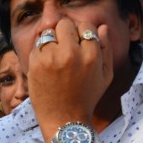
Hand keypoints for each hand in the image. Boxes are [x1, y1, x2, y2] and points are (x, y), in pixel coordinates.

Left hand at [28, 18, 111, 137]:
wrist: (64, 118)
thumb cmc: (87, 97)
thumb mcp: (106, 75)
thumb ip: (106, 49)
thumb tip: (102, 27)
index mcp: (92, 55)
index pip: (85, 26)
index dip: (82, 33)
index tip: (79, 45)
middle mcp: (71, 53)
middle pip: (64, 24)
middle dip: (64, 33)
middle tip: (65, 49)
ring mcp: (51, 57)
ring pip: (48, 32)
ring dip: (51, 41)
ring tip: (55, 57)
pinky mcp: (36, 63)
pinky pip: (37, 45)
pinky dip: (40, 52)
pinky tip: (46, 66)